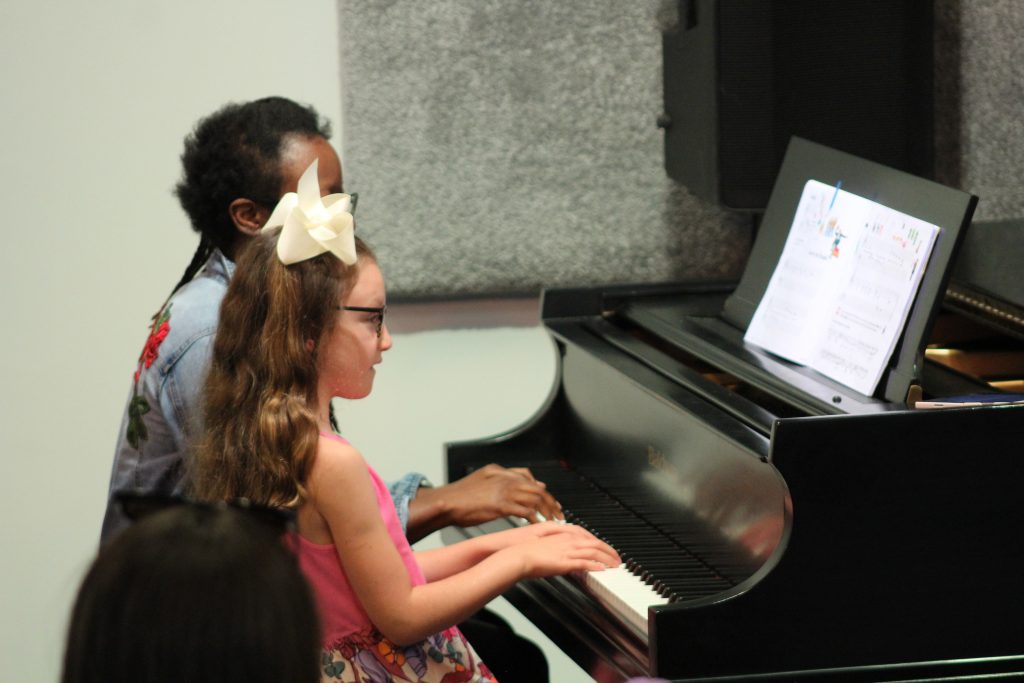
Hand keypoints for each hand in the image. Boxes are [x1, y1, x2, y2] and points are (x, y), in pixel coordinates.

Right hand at [409, 464, 562, 539]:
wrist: (445, 503)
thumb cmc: (459, 497)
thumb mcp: (480, 482)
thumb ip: (499, 483)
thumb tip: (513, 490)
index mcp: (498, 470)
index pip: (527, 476)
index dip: (540, 488)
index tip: (548, 499)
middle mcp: (503, 477)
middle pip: (536, 487)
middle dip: (550, 501)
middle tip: (558, 513)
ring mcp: (503, 489)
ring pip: (535, 498)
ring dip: (547, 510)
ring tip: (553, 522)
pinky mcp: (501, 504)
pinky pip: (526, 510)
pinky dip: (536, 518)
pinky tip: (539, 525)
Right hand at [502, 524, 619, 577]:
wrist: (515, 555)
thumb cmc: (524, 550)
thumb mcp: (541, 544)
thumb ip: (553, 545)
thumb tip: (560, 552)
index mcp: (560, 534)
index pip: (586, 535)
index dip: (597, 542)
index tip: (604, 547)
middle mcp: (566, 540)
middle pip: (594, 542)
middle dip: (608, 550)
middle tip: (616, 557)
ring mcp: (566, 550)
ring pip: (593, 552)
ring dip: (606, 558)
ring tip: (615, 564)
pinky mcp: (564, 562)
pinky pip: (584, 563)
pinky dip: (595, 566)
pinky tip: (602, 569)